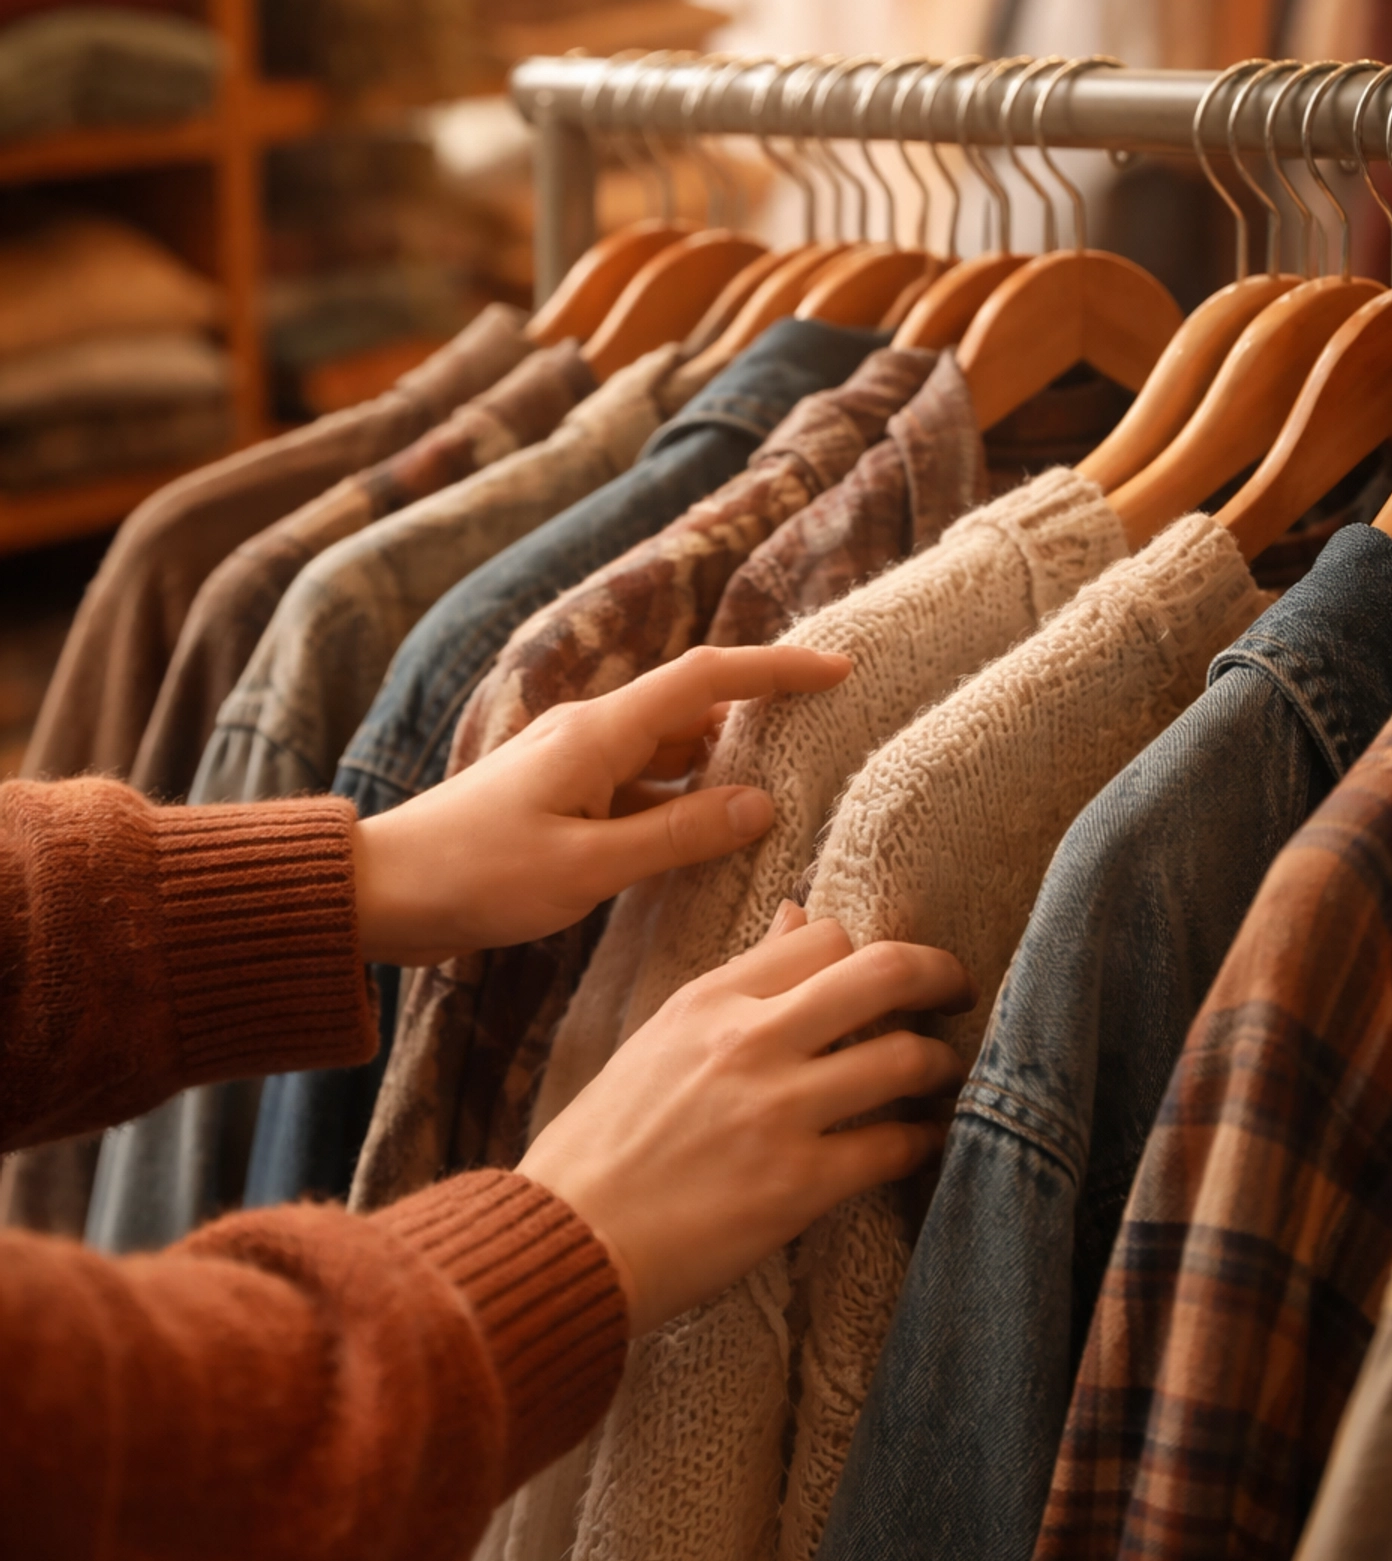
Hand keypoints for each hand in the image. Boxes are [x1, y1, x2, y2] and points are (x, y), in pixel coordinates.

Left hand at [352, 644, 850, 965]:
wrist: (383, 892)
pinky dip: (681, 806)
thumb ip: (678, 835)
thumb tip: (761, 806)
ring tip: (788, 794)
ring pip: (669, 756)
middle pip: (695, 710)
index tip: (839, 669)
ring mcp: (574, 767)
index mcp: (599, 733)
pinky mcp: (561, 803)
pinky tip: (710, 840)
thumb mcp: (588, 867)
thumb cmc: (475, 877)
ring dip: (723, 770)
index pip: (708, 677)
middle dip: (762, 717)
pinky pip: (641, 792)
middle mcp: (591, 735)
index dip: (777, 669)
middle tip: (829, 737)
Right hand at [522, 906, 973, 1334]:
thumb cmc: (602, 1147)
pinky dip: (923, 1141)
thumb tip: (799, 915)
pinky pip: (894, 1147)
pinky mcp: (798, 1185)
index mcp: (708, 1000)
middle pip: (883, 972)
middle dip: (940, 975)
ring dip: (940, 1066)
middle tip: (958, 992)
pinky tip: (924, 1143)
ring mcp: (777, 1112)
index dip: (867, 952)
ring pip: (904, 1057)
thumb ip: (736, 983)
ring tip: (943, 1077)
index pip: (823, 935)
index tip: (886, 977)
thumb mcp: (658, 1040)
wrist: (564, 1241)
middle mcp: (748, 1041)